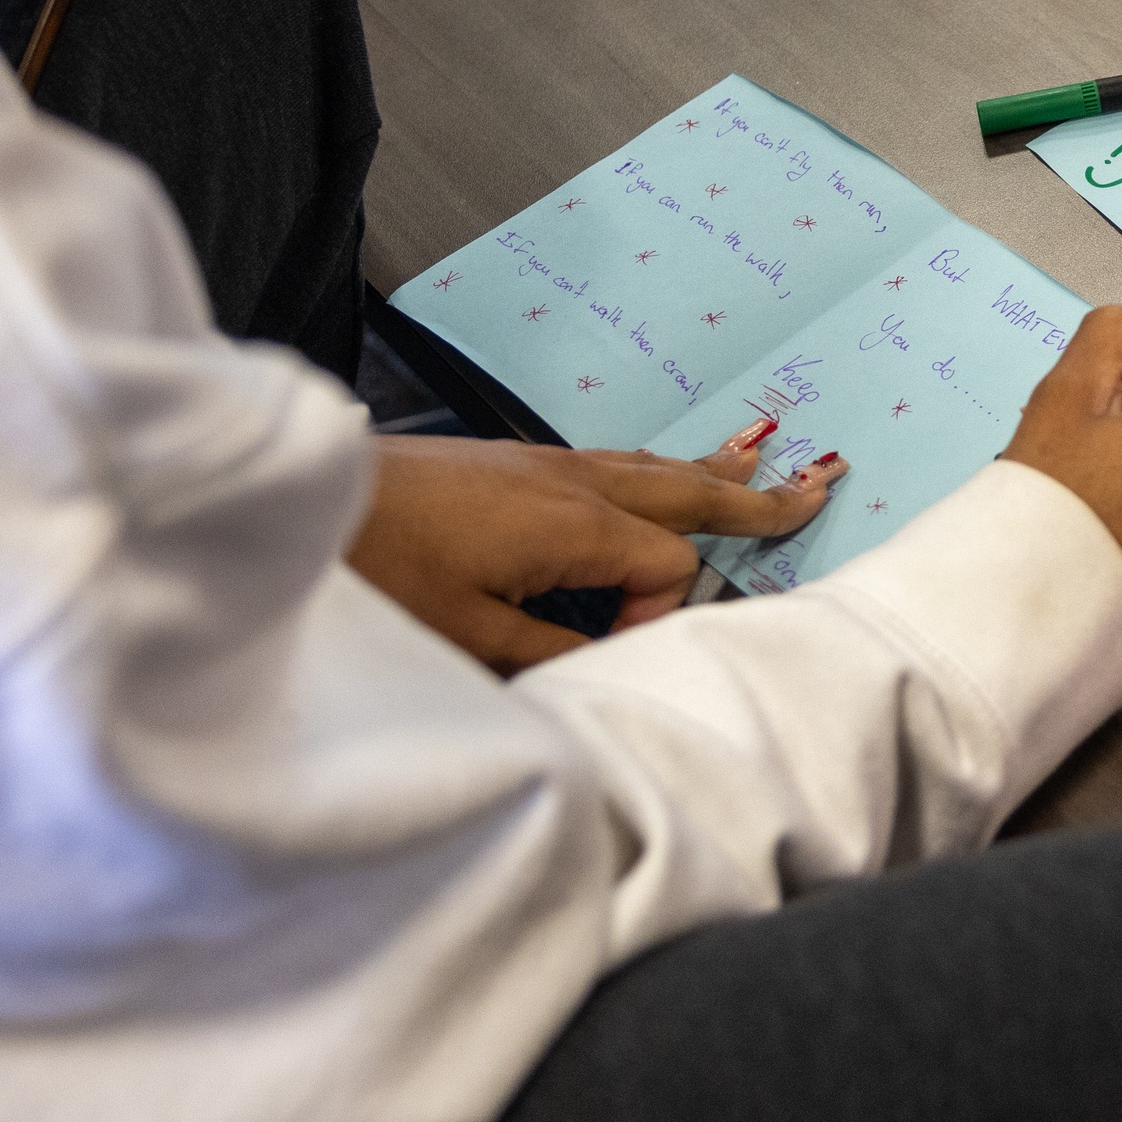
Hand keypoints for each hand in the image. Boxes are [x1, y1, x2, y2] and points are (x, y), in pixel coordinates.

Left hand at [351, 428, 843, 672]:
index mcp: (572, 523)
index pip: (668, 563)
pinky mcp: (510, 459)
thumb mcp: (469, 637)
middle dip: (753, 495)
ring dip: (707, 471)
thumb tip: (608, 661)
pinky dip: (653, 468)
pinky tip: (653, 473)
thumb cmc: (376, 567)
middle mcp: (570, 479)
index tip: (606, 649)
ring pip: (649, 464)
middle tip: (817, 489)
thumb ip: (553, 652)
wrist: (303, 498)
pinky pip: (610, 460)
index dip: (657, 612)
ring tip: (759, 460)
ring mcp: (540, 462)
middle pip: (685, 486)